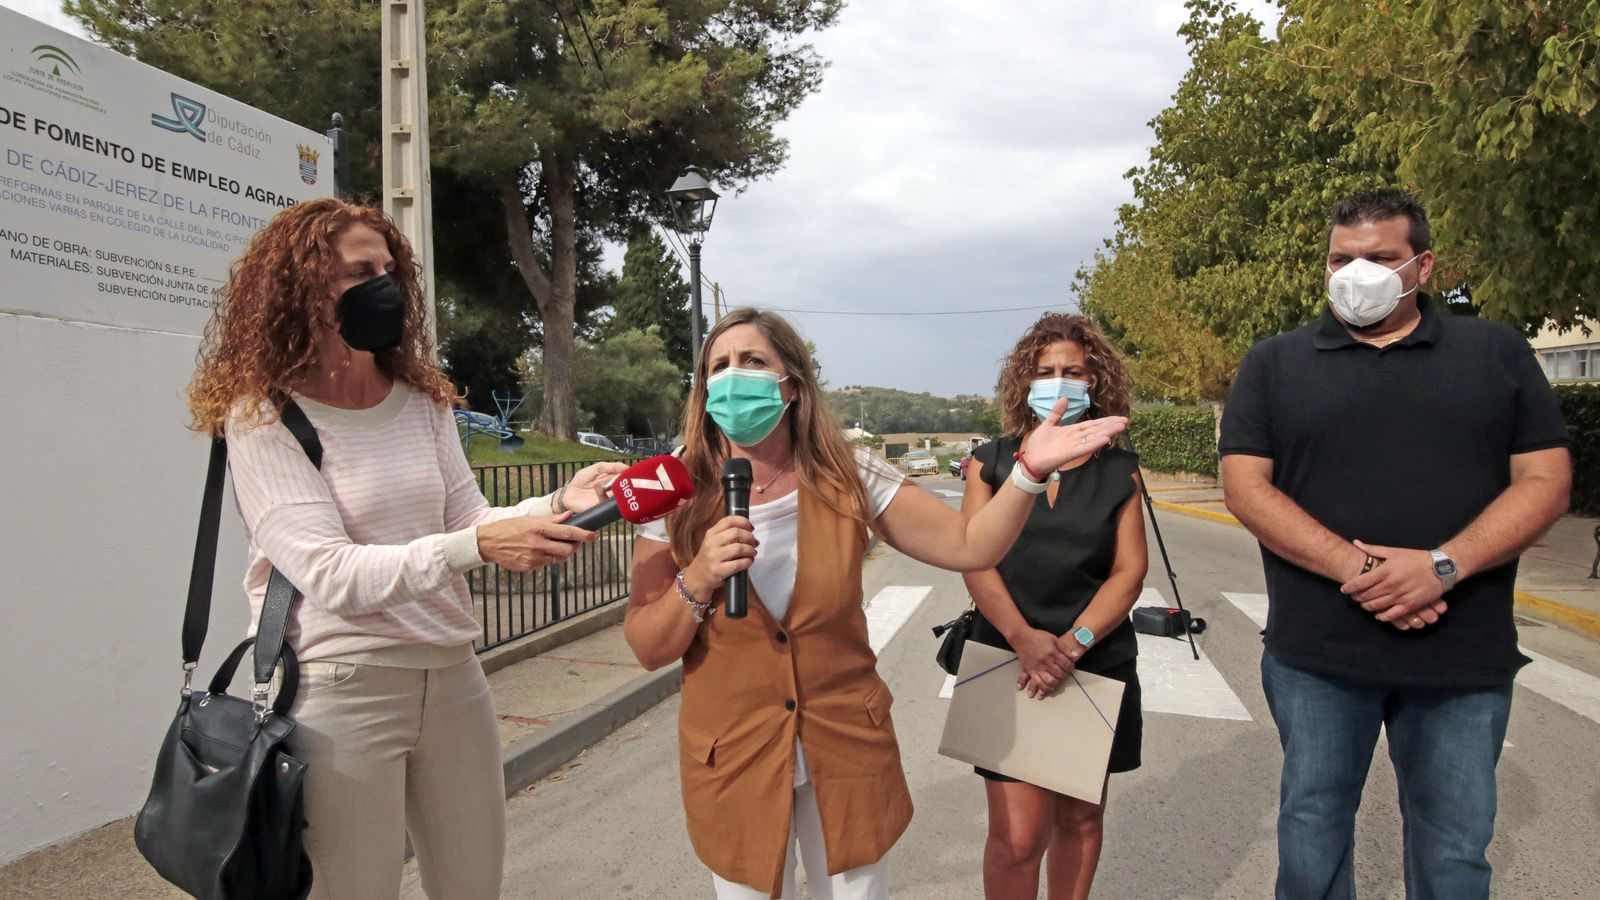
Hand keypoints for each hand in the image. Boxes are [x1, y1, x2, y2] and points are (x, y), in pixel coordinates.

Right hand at [476, 513, 596, 571]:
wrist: (488, 543)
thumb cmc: (509, 528)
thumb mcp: (529, 519)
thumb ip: (551, 519)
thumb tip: (569, 516)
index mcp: (538, 528)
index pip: (567, 533)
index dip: (584, 535)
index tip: (594, 536)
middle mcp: (536, 543)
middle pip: (567, 550)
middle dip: (575, 547)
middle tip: (576, 542)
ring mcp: (532, 557)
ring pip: (558, 558)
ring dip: (562, 553)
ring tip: (555, 545)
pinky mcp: (528, 567)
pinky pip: (545, 564)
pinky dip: (547, 558)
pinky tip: (538, 551)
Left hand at [559, 462, 629, 512]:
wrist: (569, 493)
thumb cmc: (581, 480)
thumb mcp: (597, 468)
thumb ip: (611, 466)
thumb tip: (627, 467)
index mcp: (614, 479)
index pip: (627, 478)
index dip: (631, 475)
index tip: (634, 472)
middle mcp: (614, 490)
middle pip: (627, 489)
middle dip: (628, 484)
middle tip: (628, 479)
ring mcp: (608, 499)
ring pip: (620, 497)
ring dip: (618, 490)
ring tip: (613, 483)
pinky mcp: (601, 506)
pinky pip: (606, 501)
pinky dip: (602, 493)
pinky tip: (597, 486)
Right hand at [682, 515, 757, 596]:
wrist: (696, 578)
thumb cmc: (709, 559)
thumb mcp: (713, 542)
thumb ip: (727, 535)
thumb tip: (750, 533)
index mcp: (711, 533)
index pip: (729, 520)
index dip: (744, 522)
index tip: (751, 528)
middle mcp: (711, 543)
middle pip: (736, 533)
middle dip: (750, 537)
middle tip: (754, 543)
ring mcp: (714, 557)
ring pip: (739, 548)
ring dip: (750, 550)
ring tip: (752, 553)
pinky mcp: (718, 571)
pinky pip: (738, 564)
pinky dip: (748, 561)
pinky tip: (749, 561)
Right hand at [1010, 627, 1078, 697]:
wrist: (1021, 637)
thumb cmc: (1037, 636)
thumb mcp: (1053, 638)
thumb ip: (1065, 649)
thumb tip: (1075, 656)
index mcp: (1052, 652)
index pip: (1066, 664)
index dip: (1071, 667)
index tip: (1071, 666)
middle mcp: (1046, 661)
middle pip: (1060, 673)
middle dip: (1065, 674)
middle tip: (1065, 672)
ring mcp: (1038, 667)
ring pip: (1050, 681)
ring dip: (1056, 682)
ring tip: (1058, 679)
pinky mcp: (1031, 671)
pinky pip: (1038, 682)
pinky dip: (1044, 687)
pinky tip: (1048, 687)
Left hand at [1019, 403, 1127, 473]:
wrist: (1031, 460)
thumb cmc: (1039, 444)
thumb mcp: (1048, 424)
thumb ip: (1057, 413)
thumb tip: (1064, 398)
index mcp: (1072, 431)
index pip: (1092, 424)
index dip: (1105, 420)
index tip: (1119, 417)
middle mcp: (1076, 438)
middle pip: (1097, 430)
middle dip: (1111, 425)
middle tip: (1126, 421)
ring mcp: (1074, 446)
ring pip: (1094, 437)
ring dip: (1107, 432)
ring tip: (1121, 426)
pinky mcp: (1069, 454)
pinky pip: (1084, 448)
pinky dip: (1094, 444)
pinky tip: (1105, 439)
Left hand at [1340, 540, 1448, 628]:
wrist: (1440, 567)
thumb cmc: (1416, 558)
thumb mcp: (1394, 551)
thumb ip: (1373, 549)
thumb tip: (1356, 542)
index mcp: (1385, 571)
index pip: (1360, 582)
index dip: (1349, 588)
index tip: (1344, 590)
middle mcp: (1391, 584)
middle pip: (1366, 595)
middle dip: (1357, 597)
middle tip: (1353, 597)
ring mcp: (1400, 595)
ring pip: (1376, 605)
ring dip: (1367, 606)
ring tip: (1364, 604)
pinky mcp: (1410, 604)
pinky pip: (1392, 614)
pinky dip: (1382, 616)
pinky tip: (1378, 615)